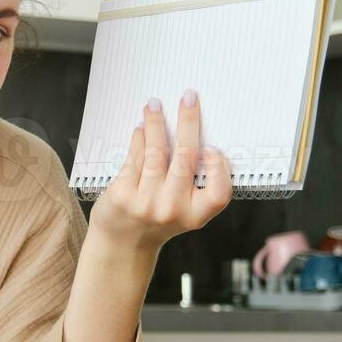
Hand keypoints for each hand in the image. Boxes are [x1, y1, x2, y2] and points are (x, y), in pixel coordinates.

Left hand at [90, 89, 231, 250]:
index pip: (219, 191)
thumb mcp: (184, 210)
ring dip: (155, 122)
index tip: (211, 148)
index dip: (219, 167)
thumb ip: (192, 181)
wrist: (122, 244)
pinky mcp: (122, 194)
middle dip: (188, 122)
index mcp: (195, 215)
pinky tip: (141, 127)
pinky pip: (134, 157)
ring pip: (155, 151)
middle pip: (185, 157)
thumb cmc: (158, 219)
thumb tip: (192, 131)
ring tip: (154, 105)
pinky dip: (139, 138)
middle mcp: (172, 209)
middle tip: (189, 97)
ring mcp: (145, 202)